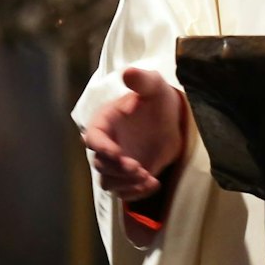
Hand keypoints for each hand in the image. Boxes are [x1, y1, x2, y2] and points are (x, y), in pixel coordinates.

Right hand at [81, 68, 187, 203]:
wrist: (171, 120)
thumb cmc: (157, 99)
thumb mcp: (154, 86)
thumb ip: (142, 80)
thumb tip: (128, 71)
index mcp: (103, 123)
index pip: (93, 140)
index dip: (103, 149)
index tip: (118, 154)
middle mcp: (105, 145)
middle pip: (101, 165)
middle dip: (119, 170)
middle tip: (140, 168)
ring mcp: (116, 163)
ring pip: (110, 183)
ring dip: (127, 185)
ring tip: (149, 178)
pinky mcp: (128, 177)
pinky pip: (125, 193)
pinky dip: (137, 193)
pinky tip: (154, 184)